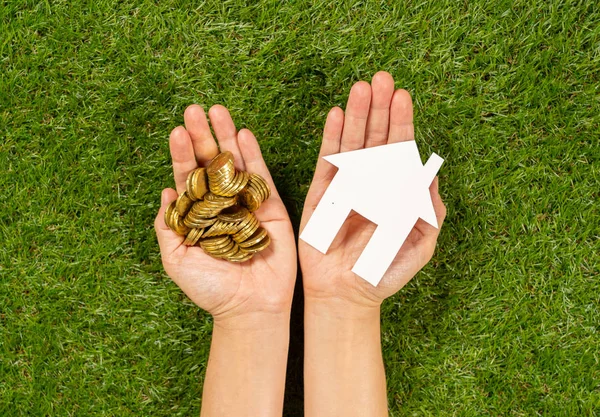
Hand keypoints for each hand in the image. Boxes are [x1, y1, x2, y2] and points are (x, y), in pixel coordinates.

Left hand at [155, 105, 295, 326]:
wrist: (249, 307)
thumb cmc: (210, 288)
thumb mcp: (176, 259)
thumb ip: (167, 227)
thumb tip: (165, 192)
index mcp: (198, 214)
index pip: (188, 178)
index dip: (182, 154)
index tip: (176, 132)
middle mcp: (222, 204)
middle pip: (211, 163)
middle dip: (202, 136)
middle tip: (194, 109)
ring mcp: (247, 203)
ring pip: (236, 163)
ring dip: (226, 136)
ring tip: (218, 111)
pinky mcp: (271, 208)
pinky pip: (262, 177)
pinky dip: (254, 155)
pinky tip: (244, 134)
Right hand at [299, 72, 445, 309]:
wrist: (348, 293)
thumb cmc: (385, 271)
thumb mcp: (420, 244)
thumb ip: (430, 212)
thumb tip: (432, 174)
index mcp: (395, 191)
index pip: (399, 151)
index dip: (402, 124)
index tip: (403, 97)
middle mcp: (370, 182)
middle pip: (376, 138)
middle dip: (380, 109)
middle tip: (381, 78)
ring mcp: (345, 185)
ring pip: (352, 143)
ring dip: (357, 115)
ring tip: (361, 87)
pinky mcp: (321, 194)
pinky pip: (327, 161)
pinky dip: (331, 138)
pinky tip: (336, 115)